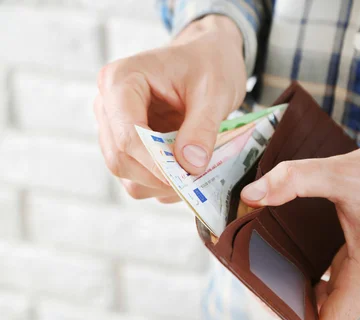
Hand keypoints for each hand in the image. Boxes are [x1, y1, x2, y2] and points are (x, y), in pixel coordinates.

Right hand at [94, 16, 246, 202]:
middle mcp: (108, 105)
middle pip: (120, 158)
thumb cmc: (209, 65)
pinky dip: (161, 183)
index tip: (186, 178)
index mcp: (121, 81)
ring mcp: (113, 127)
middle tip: (195, 181)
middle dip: (157, 176)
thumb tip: (190, 166)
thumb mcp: (215, 92)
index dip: (154, 163)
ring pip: (125, 172)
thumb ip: (202, 128)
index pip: (127, 135)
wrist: (208, 59)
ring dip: (159, 183)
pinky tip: (187, 173)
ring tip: (194, 174)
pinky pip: (136, 176)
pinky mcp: (126, 144)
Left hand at [239, 142, 359, 319]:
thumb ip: (294, 179)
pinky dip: (307, 278)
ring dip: (292, 294)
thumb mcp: (345, 173)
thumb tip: (251, 194)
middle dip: (278, 311)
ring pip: (323, 302)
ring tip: (258, 269)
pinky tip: (286, 255)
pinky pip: (332, 284)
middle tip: (245, 280)